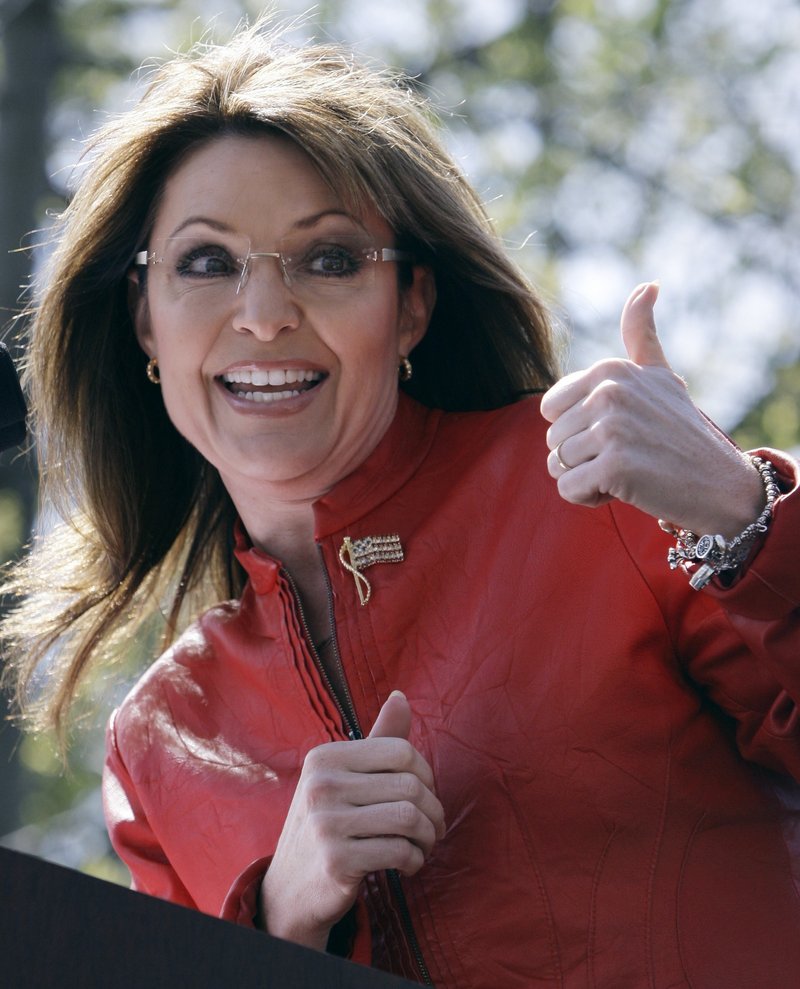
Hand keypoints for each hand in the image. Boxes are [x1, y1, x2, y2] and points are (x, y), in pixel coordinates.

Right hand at [259, 691, 444, 950]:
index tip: (425, 795)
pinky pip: (399, 851)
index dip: (426, 774)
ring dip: (428, 836)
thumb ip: (377, 739)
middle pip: (410, 785)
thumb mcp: (344, 778)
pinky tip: (408, 864)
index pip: (401, 751)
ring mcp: (325, 823)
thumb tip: (400, 696)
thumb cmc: (327, 825)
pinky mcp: (336, 860)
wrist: (289, 890)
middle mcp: (320, 785)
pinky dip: (414, 860)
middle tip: (433, 828)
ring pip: (409, 818)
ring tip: (424, 845)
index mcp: (324, 758)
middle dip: (433, 810)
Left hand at [540, 282, 764, 536]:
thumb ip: (641, 335)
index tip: (617, 432)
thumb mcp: (660, 376)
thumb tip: (648, 285)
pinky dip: (588, 497)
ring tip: (625, 471)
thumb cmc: (681, 432)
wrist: (719, 483)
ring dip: (585, 478)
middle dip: (580, 456)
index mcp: (609, 370)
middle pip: (552, 439)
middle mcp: (608, 392)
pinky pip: (568, 488)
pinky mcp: (614, 465)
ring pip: (555, 465)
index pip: (550, 409)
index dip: (577, 429)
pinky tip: (621, 489)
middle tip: (625, 455)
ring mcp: (612, 428)